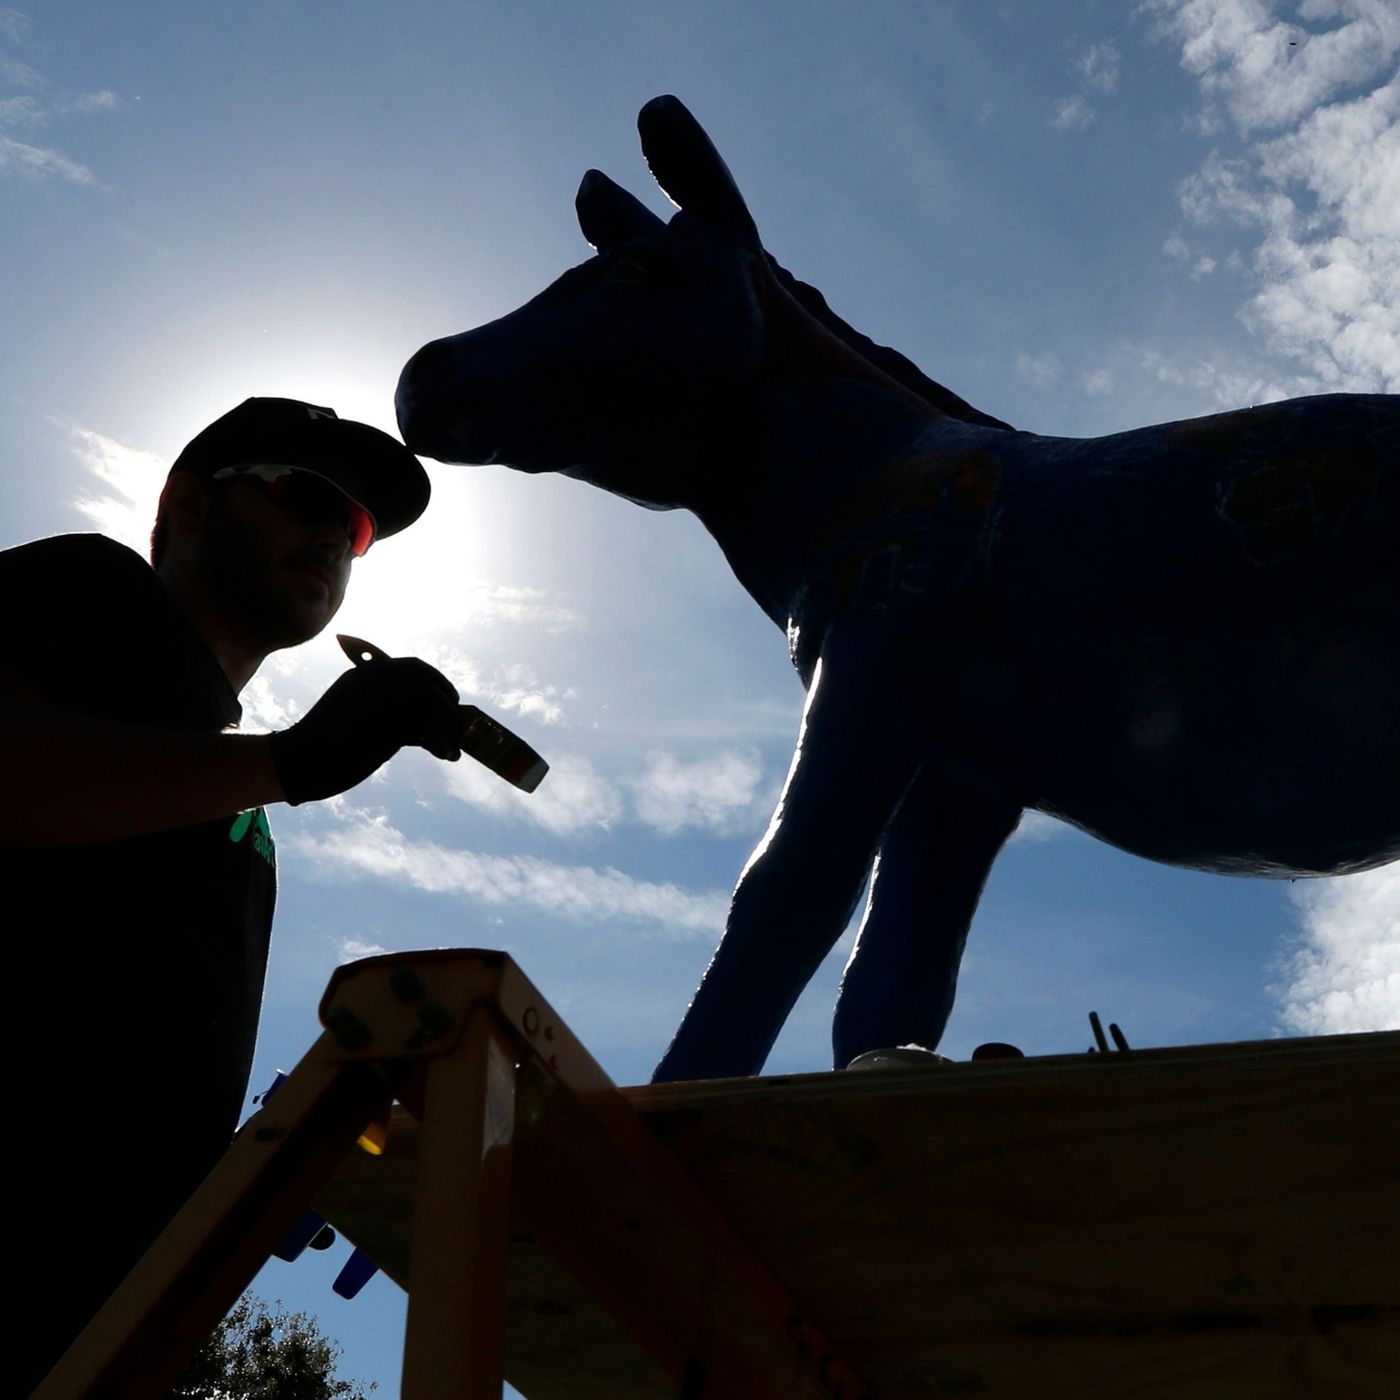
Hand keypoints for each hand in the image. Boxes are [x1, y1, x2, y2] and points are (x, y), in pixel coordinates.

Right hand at [270, 658, 461, 804]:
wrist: (298, 759)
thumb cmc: (320, 744)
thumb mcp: (351, 713)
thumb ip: (381, 708)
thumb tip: (421, 723)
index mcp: (365, 674)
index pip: (413, 667)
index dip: (436, 680)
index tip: (447, 695)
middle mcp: (377, 681)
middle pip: (428, 682)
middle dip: (447, 699)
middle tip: (455, 717)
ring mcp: (384, 700)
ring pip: (433, 705)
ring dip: (449, 726)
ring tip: (452, 745)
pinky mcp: (390, 725)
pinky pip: (430, 731)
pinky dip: (444, 744)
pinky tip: (448, 756)